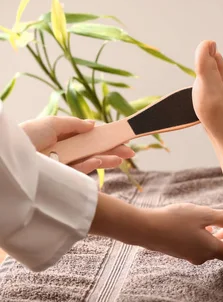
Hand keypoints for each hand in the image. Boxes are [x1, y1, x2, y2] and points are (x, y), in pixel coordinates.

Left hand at [20, 116, 134, 173]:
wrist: (9, 160)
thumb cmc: (26, 137)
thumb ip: (74, 124)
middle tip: (130, 151)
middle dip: (112, 149)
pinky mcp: (60, 177)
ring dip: (107, 159)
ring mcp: (62, 165)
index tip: (120, 137)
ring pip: (89, 161)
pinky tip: (100, 161)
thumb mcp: (51, 123)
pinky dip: (90, 166)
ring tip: (122, 158)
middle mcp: (63, 151)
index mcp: (60, 136)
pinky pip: (79, 171)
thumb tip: (93, 124)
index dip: (104, 136)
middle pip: (92, 150)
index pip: (88, 137)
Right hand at [139, 203, 222, 263]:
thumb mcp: (204, 214)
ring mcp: (190, 255)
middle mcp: (202, 257)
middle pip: (222, 251)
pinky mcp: (181, 251)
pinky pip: (199, 246)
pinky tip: (203, 225)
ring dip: (217, 237)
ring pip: (209, 247)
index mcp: (211, 250)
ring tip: (221, 223)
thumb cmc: (176, 220)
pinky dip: (205, 237)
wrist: (146, 229)